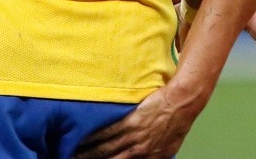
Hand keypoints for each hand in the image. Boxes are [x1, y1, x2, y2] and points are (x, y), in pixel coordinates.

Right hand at [72, 86, 198, 157]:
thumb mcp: (169, 147)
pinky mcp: (130, 122)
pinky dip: (93, 137)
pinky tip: (82, 139)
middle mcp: (139, 152)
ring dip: (87, 153)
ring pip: (105, 149)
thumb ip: (154, 156)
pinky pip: (107, 132)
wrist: (182, 102)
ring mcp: (134, 137)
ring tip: (73, 154)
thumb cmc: (177, 122)